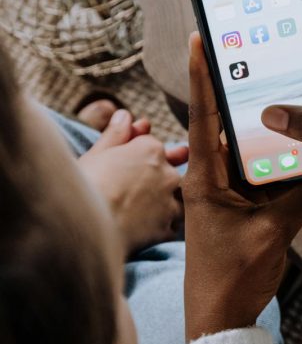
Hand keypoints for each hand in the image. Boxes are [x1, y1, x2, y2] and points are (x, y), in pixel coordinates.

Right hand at [78, 110, 187, 252]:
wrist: (82, 225)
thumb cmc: (83, 186)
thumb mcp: (96, 154)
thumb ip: (115, 134)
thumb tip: (125, 115)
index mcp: (150, 149)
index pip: (153, 147)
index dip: (138, 155)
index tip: (125, 165)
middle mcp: (167, 173)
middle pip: (169, 172)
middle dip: (158, 178)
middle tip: (134, 189)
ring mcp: (170, 201)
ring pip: (176, 199)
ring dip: (165, 202)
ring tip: (142, 211)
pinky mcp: (167, 226)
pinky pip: (171, 225)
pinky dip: (161, 225)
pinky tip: (144, 228)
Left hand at [181, 32, 301, 340]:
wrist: (221, 318)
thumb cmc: (231, 278)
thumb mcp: (272, 235)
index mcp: (207, 179)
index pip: (202, 118)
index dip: (201, 77)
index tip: (198, 40)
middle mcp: (215, 178)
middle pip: (230, 127)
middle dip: (242, 94)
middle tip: (259, 57)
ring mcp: (230, 193)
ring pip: (253, 151)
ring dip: (272, 132)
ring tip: (294, 96)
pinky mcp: (246, 207)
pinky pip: (267, 176)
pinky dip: (285, 165)